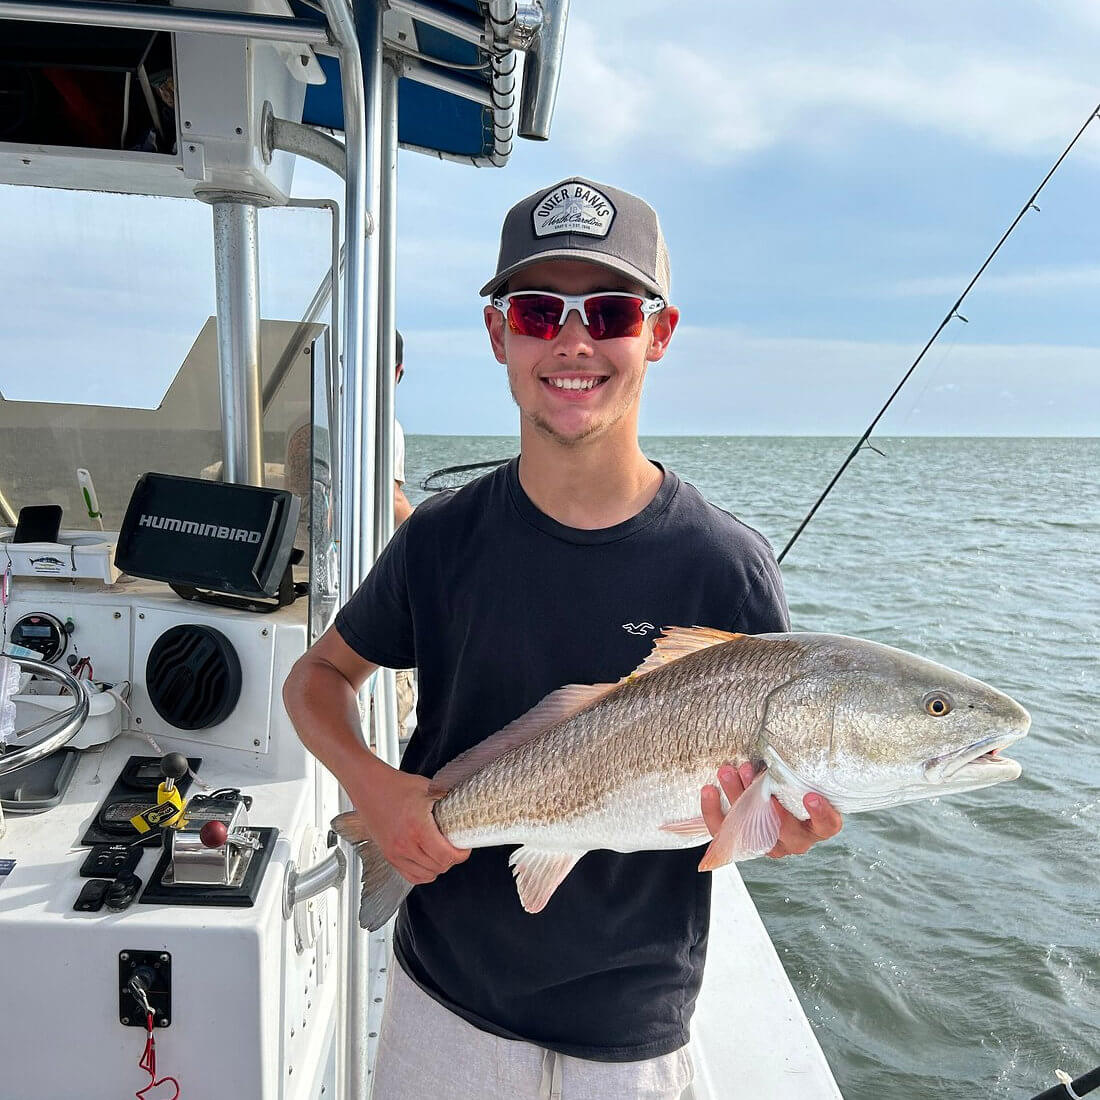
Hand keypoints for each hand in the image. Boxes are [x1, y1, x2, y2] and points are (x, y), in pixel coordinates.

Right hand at [354, 768, 469, 885]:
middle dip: (452, 859)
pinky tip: (428, 862)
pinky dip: (423, 873)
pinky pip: (410, 876)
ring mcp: (395, 853)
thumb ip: (447, 797)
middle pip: (438, 867)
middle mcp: (405, 845)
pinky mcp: (389, 856)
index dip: (461, 854)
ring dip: (438, 867)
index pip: (446, 856)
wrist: (369, 787)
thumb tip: (464, 801)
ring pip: (426, 875)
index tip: (465, 847)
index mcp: (418, 828)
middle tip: (456, 847)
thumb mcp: (427, 788)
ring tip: (442, 854)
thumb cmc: (395, 786)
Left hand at [700, 763, 841, 858]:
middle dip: (766, 800)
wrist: (775, 799)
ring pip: (752, 829)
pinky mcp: (742, 842)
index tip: (811, 796)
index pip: (827, 825)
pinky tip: (708, 790)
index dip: (821, 814)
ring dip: (737, 798)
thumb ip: (796, 768)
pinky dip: (714, 811)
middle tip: (754, 773)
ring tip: (728, 772)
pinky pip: (725, 832)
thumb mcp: (800, 777)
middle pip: (784, 828)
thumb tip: (787, 736)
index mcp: (816, 826)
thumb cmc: (793, 785)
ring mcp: (770, 844)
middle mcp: (795, 839)